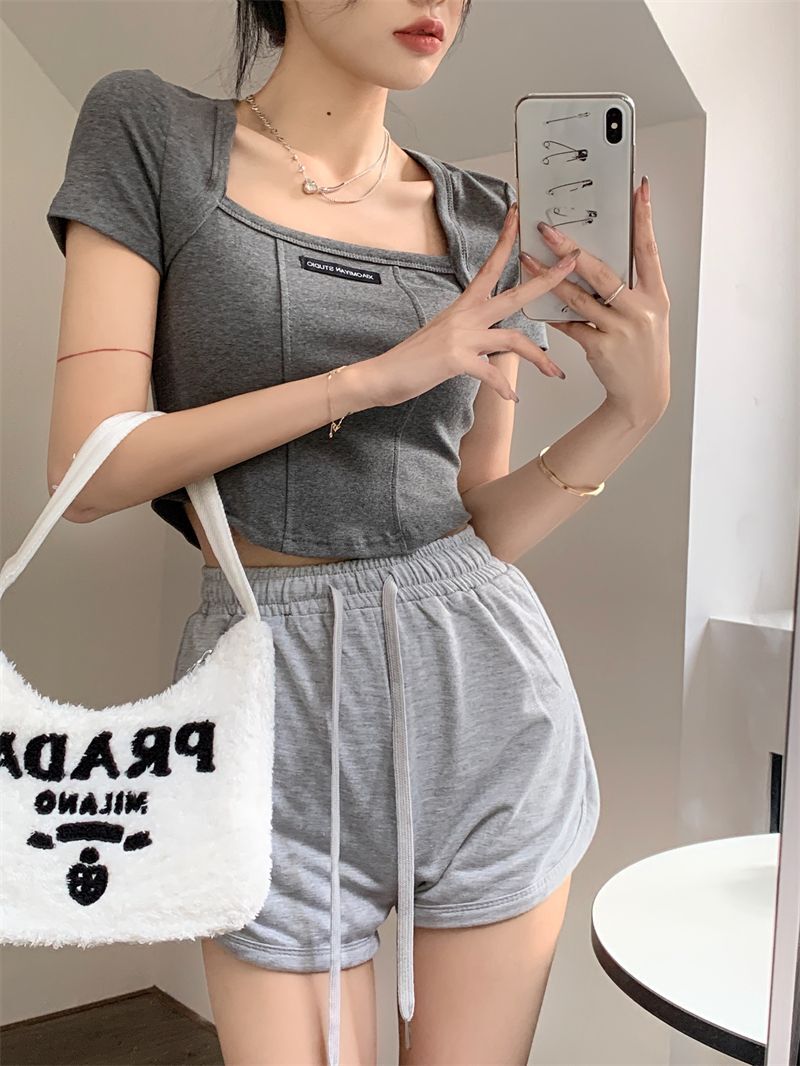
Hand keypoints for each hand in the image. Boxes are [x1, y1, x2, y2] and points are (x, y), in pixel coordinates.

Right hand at [356, 203, 580, 408]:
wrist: (382, 374)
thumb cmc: (413, 358)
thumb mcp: (445, 336)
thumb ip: (470, 331)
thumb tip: (489, 337)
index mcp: (463, 306)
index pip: (490, 267)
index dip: (506, 240)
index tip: (520, 217)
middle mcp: (465, 316)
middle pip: (515, 294)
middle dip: (547, 280)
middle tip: (573, 264)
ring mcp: (461, 336)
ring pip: (513, 338)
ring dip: (539, 358)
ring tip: (556, 372)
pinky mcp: (456, 359)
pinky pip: (491, 372)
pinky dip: (504, 388)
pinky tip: (512, 398)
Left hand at [520, 175, 670, 428]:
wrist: (643, 395)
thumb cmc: (642, 350)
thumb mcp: (647, 316)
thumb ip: (628, 290)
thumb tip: (596, 260)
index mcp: (656, 296)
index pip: (649, 249)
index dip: (644, 218)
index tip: (638, 190)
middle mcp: (642, 310)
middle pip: (602, 272)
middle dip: (571, 249)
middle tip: (547, 230)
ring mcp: (622, 330)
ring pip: (579, 297)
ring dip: (549, 279)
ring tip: (528, 261)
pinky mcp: (601, 348)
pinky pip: (571, 324)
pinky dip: (554, 313)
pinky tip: (536, 301)